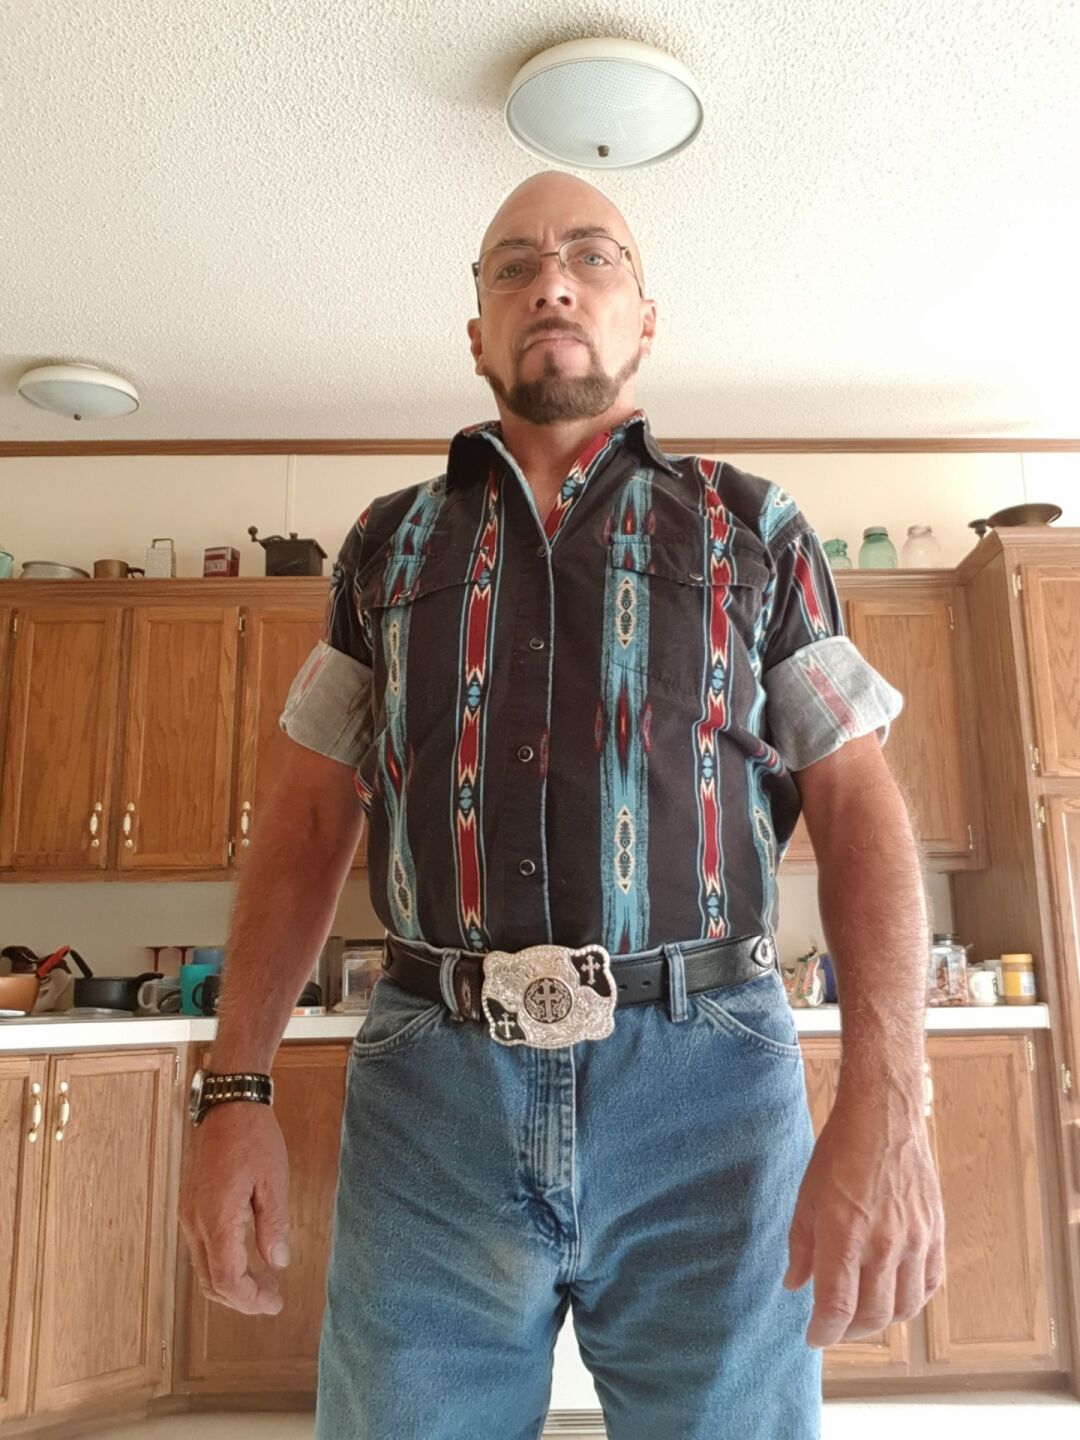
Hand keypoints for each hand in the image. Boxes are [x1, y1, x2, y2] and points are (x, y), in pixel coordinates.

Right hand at [179, 1102, 290, 1314]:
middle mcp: (195, 1222)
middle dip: (241, 1299)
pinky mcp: (190, 1208)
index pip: (226, 1279)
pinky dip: (222, 1264)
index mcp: (216, 1218)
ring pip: (203, 1268)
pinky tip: (246, 1260)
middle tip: (272, 1300)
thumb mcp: (274, 1181)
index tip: (274, 1304)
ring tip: (263, 1284)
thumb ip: (274, 1226)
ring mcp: (188, 1215)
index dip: (249, 1299)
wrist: (228, 1106)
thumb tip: (277, 1263)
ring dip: (231, 1284)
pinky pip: (202, 1249)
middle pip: (211, 1281)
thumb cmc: (253, 1138)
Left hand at [783, 1091, 944, 1347]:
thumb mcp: (807, 1194)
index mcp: (845, 1233)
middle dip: (849, 1331)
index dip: (824, 1331)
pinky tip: (894, 1294)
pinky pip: (929, 1284)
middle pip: (872, 1315)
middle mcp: (884, 1243)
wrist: (885, 1116)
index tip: (813, 1336)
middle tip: (834, 1326)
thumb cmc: (840, 1151)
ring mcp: (915, 1240)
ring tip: (861, 1314)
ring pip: (904, 1307)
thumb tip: (795, 1285)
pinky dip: (911, 1299)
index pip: (838, 1306)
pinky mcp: (935, 1233)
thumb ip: (801, 1245)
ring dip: (880, 1321)